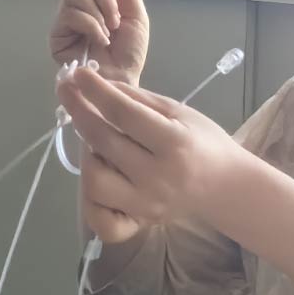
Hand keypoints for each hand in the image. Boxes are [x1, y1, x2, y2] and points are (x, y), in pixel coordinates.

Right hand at [49, 0, 149, 84]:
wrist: (121, 80)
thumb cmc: (129, 54)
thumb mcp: (136, 17)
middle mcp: (79, 5)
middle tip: (116, 21)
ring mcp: (66, 19)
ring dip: (97, 13)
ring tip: (108, 35)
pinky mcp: (56, 34)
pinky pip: (70, 14)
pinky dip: (90, 25)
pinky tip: (99, 41)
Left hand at [56, 66, 251, 232]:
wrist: (226, 187)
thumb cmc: (203, 142)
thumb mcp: (178, 112)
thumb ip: (137, 100)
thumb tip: (98, 86)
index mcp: (174, 143)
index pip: (123, 113)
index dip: (95, 91)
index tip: (76, 73)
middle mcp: (158, 176)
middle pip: (104, 142)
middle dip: (80, 111)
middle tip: (67, 92)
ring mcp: (147, 203)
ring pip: (94, 181)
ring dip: (88, 155)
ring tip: (99, 144)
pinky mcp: (140, 221)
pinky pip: (101, 216)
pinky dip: (92, 197)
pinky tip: (101, 175)